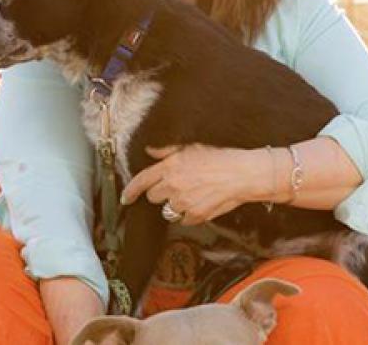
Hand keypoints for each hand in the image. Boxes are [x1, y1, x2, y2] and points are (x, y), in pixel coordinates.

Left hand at [120, 144, 256, 225]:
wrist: (242, 174)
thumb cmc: (220, 157)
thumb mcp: (191, 146)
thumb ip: (166, 150)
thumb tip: (149, 151)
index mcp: (170, 166)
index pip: (141, 181)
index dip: (130, 191)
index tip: (125, 198)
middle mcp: (174, 185)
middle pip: (153, 197)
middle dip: (161, 193)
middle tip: (176, 186)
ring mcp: (184, 203)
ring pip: (168, 211)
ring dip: (175, 205)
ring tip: (192, 194)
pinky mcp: (195, 216)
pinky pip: (184, 220)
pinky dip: (189, 214)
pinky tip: (201, 202)